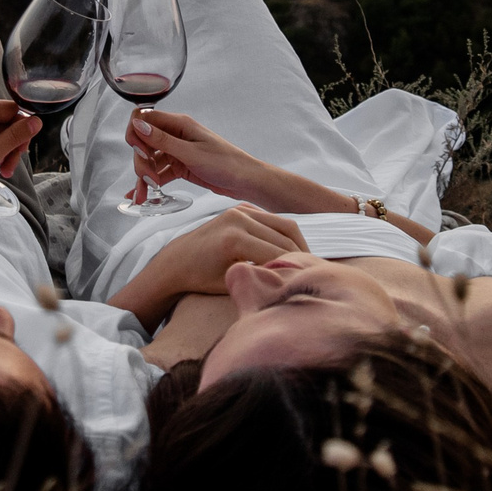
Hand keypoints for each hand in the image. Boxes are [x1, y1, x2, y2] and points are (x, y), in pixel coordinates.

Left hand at [107, 204, 306, 330]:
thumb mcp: (232, 284)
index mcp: (234, 238)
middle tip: (314, 274)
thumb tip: (292, 279)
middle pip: (285, 238)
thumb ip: (261, 279)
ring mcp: (239, 209)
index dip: (295, 270)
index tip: (307, 283)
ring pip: (284, 225)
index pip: (279, 255)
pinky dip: (284, 234)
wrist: (177, 261)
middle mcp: (238, 218)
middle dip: (301, 256)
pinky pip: (273, 219)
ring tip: (305, 263)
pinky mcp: (241, 207)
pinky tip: (290, 251)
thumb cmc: (201, 279)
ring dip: (298, 244)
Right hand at [128, 110, 335, 210]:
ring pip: (150, 159)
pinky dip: (150, 183)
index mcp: (179, 123)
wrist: (247, 182)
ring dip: (144, 176)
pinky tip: (141, 196)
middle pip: (144, 142)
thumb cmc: (226, 163)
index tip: (139, 151)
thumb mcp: (191, 153)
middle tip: (148, 180)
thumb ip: (163, 141)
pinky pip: (159, 172)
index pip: (145, 118)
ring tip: (143, 196)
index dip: (135, 133)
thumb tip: (138, 125)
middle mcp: (176, 134)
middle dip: (141, 161)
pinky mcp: (181, 166)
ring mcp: (178, 151)